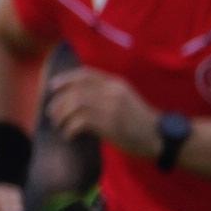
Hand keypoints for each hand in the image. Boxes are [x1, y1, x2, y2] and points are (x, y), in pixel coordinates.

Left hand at [41, 68, 162, 163]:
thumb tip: (77, 99)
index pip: (85, 74)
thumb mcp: (124, 98)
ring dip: (62, 116)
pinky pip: (80, 122)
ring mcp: (111, 107)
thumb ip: (105, 94)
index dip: (65, 79)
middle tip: (51, 113)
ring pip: (76, 105)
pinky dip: (70, 129)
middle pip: (76, 90)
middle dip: (59, 102)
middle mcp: (112, 91)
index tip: (52, 87)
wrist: (158, 136)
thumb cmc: (139, 120)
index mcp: (115, 83)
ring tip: (59, 125)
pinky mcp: (110, 125)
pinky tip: (69, 136)